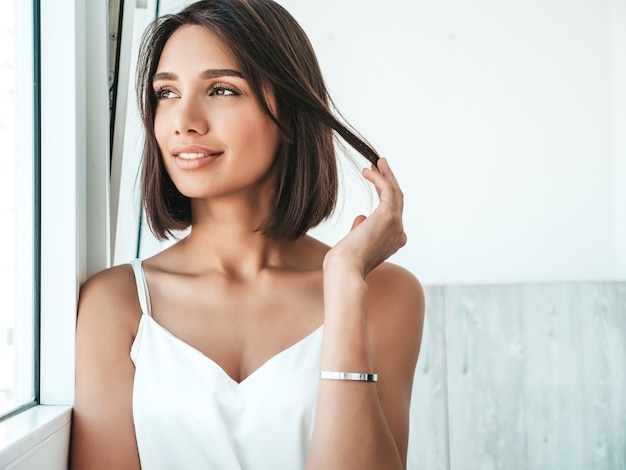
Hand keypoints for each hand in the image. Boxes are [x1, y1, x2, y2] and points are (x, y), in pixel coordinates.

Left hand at [324, 158, 406, 277]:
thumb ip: (362, 230)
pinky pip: (387, 190)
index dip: (385, 194)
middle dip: (389, 180)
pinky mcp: (388, 216)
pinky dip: (378, 178)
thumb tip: (362, 217)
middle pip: (397, 200)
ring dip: (386, 175)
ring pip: (395, 192)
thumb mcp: (355, 243)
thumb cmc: (345, 262)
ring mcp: (396, 225)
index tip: (376, 180)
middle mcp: (399, 233)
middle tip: (380, 165)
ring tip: (377, 162)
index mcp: (393, 241)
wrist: (345, 270)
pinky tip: (367, 171)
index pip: (393, 212)